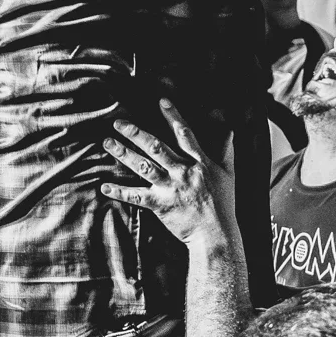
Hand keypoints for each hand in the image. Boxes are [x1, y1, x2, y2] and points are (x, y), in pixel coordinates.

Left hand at [101, 99, 229, 244]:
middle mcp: (183, 172)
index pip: (184, 134)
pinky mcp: (160, 205)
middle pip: (156, 147)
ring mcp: (170, 188)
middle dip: (136, 133)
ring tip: (108, 142)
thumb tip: (230, 130)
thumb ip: (226, 150)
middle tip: (118, 123)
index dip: (173, 116)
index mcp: (200, 163)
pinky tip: (105, 186)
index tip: (161, 101)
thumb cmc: (224, 204)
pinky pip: (137, 196)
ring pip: (143, 166)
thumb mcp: (229, 173)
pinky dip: (120, 191)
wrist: (216, 234)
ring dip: (124, 154)